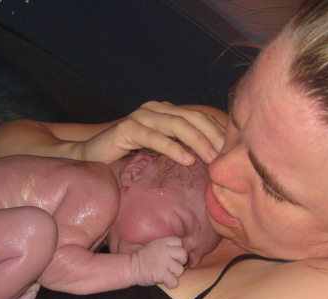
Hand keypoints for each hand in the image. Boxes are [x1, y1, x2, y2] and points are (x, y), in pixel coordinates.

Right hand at [77, 101, 225, 164]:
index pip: (199, 117)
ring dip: (198, 142)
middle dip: (213, 137)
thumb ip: (180, 146)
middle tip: (228, 156)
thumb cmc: (128, 157)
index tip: (235, 149)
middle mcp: (156, 109)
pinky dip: (173, 148)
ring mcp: (140, 116)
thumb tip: (212, 159)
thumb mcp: (160, 150)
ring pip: (177, 126)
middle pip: (193, 119)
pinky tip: (187, 159)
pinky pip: (154, 137)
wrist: (91, 157)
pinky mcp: (126, 128)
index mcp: (166, 111)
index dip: (218, 131)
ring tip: (212, 159)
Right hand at [131, 236, 187, 288]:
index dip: (178, 250)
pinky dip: (172, 284)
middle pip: (183, 254)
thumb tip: (183, 252)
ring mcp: (163, 262)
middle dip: (180, 262)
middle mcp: (164, 250)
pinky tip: (166, 282)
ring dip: (175, 274)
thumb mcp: (156, 245)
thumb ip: (168, 246)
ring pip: (180, 269)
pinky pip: (174, 281)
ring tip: (166, 273)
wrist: (131, 268)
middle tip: (172, 265)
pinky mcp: (160, 273)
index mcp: (162, 242)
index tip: (172, 256)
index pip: (180, 242)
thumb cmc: (145, 259)